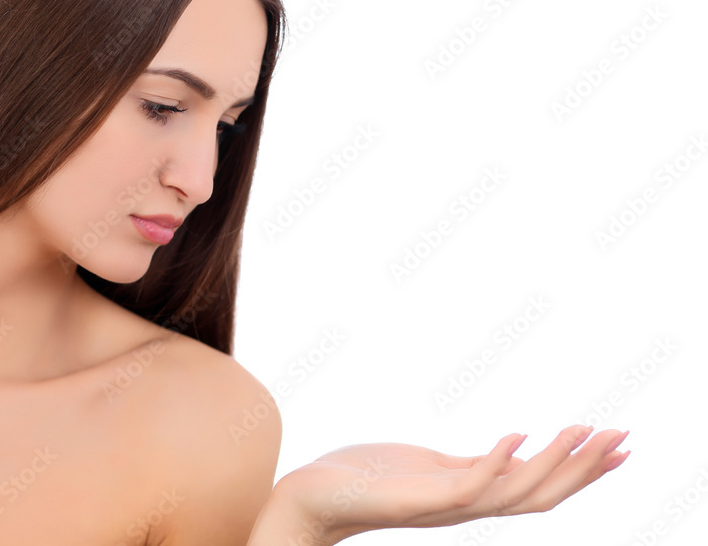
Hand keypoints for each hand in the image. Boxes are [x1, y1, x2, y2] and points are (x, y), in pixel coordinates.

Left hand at [275, 425, 629, 543]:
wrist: (312, 496)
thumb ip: (469, 465)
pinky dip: (497, 461)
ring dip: (553, 462)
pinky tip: (518, 434)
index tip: (619, 444)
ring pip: (515, 493)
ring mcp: (443, 505)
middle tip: (624, 436)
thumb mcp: (431, 468)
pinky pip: (467, 483)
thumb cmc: (366, 479)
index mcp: (471, 497)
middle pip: (541, 496)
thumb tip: (507, 451)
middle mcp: (466, 507)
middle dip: (585, 468)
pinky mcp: (417, 498)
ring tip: (584, 429)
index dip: (581, 470)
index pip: (539, 488)